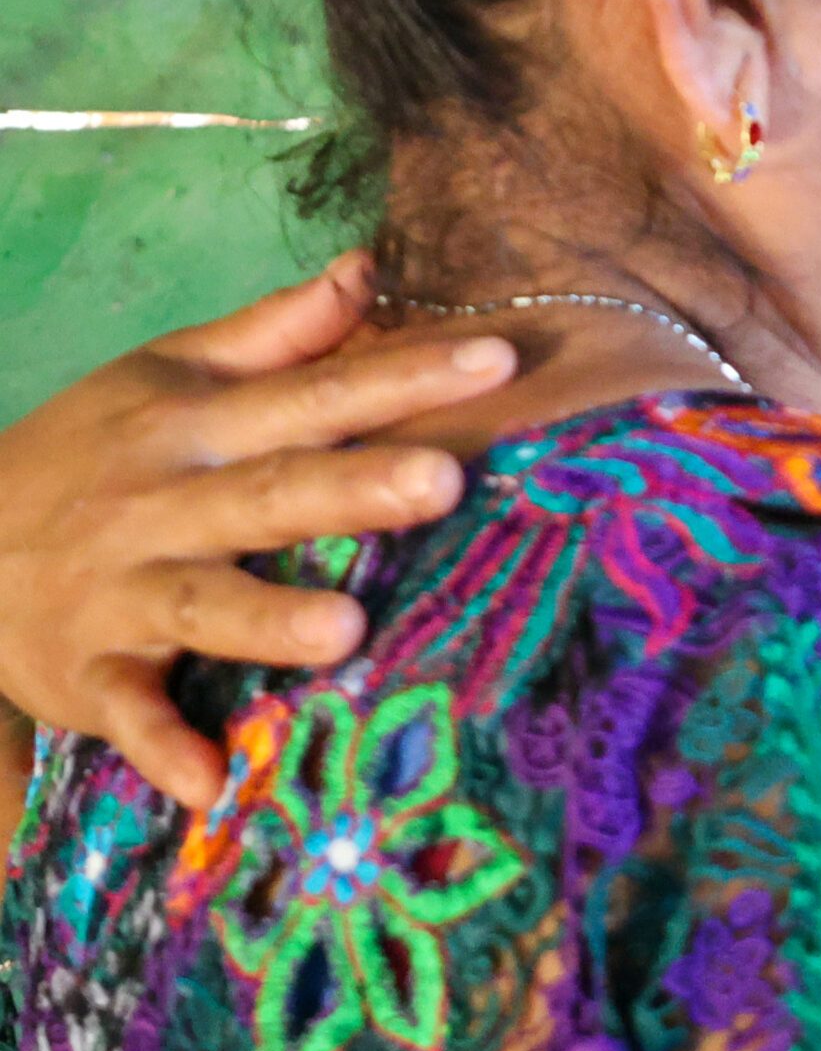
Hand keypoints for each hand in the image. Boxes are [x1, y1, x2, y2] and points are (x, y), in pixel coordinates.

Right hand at [0, 253, 515, 807]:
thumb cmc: (96, 453)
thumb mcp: (169, 373)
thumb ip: (276, 332)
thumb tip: (368, 268)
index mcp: (198, 424)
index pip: (316, 393)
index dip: (405, 375)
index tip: (499, 360)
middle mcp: (166, 503)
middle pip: (270, 493)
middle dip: (355, 488)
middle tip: (447, 480)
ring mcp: (124, 592)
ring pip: (203, 605)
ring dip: (269, 620)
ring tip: (349, 631)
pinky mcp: (91, 674)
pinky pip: (131, 713)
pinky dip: (165, 747)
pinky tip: (213, 782)